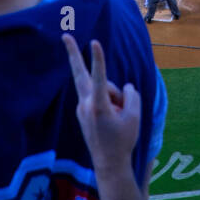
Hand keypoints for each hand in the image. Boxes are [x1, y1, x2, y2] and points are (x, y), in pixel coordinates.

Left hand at [62, 36, 140, 175]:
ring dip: (113, 97)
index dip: (98, 59)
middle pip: (80, 73)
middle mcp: (86, 105)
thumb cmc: (123, 140)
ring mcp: (82, 108)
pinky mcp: (82, 112)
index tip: (94, 42)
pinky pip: (98, 98)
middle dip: (73, 53)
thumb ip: (131, 95)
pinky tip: (112, 118)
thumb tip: (124, 87)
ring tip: (119, 118)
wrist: (109, 164)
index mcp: (99, 106)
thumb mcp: (135, 116)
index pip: (100, 77)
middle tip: (64, 35)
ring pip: (100, 89)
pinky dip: (109, 102)